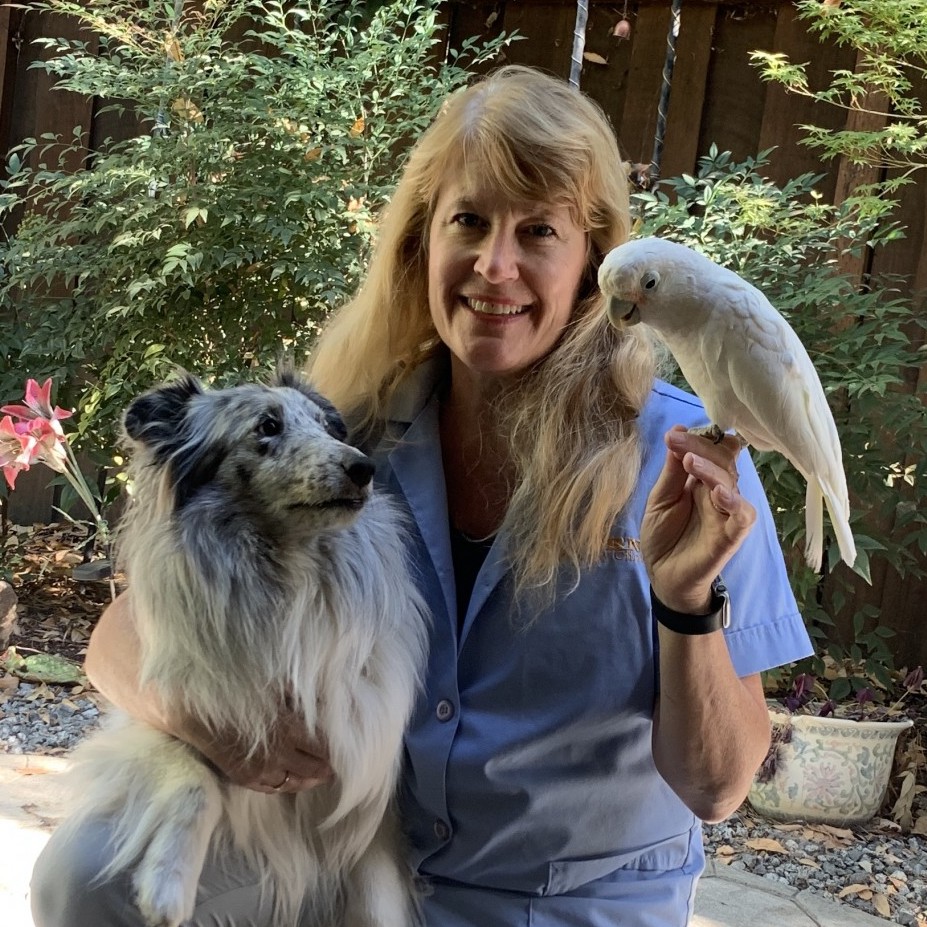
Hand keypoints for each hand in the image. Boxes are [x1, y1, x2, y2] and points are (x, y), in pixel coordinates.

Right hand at [177, 698, 332, 794]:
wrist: (194, 713)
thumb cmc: (234, 694)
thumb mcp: (272, 689)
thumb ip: (298, 698)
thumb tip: (322, 702)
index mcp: (287, 729)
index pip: (321, 747)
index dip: (333, 750)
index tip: (342, 748)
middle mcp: (277, 755)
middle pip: (312, 768)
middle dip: (326, 767)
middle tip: (336, 766)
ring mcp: (260, 771)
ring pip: (294, 782)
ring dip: (309, 779)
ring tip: (320, 776)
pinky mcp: (245, 778)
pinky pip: (273, 788)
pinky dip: (287, 786)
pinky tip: (294, 782)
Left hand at [642, 426, 755, 613]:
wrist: (662, 576)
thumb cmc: (663, 536)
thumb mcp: (660, 499)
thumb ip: (672, 471)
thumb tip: (677, 432)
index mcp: (702, 480)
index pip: (711, 451)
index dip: (698, 439)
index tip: (674, 433)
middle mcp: (718, 492)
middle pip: (722, 461)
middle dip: (700, 448)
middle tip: (677, 441)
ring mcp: (726, 513)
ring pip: (731, 483)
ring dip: (712, 470)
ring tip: (691, 461)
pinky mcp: (731, 535)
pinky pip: (743, 516)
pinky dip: (735, 502)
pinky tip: (719, 493)